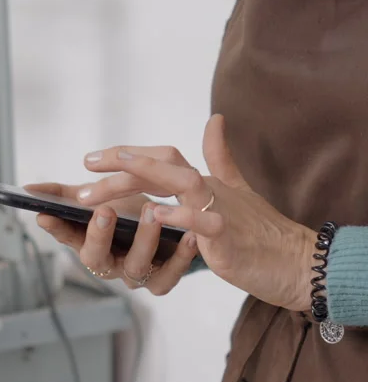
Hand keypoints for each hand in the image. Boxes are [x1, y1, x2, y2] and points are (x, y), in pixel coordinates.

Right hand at [28, 182, 198, 293]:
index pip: (67, 238)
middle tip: (104, 210)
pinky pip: (170, 276)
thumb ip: (64, 195)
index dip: (58, 228)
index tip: (47, 214)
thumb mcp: (97, 199)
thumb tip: (28, 189)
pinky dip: (180, 257)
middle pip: (97, 258)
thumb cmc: (127, 213)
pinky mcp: (163, 279)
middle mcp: (110, 262)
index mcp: (89, 243)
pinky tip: (188, 235)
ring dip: (143, 239)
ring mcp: (136, 274)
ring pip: (136, 266)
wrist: (169, 226)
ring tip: (152, 210)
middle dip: (98, 235)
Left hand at [77, 115, 315, 311]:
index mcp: (205, 181)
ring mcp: (220, 211)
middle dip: (121, 166)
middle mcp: (210, 189)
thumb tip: (216, 120)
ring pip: (181, 183)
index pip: (161, 158)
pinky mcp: (228, 238)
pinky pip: (204, 222)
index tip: (91, 161)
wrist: (296, 262)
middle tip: (84, 173)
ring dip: (143, 177)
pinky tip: (155, 215)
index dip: (126, 156)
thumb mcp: (235, 191)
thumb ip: (220, 157)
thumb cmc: (262, 232)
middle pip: (163, 165)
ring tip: (109, 177)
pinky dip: (181, 216)